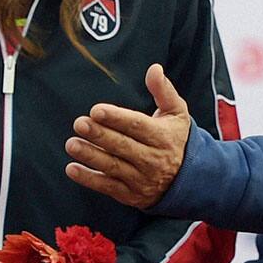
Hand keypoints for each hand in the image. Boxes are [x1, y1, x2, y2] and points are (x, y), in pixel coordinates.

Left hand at [65, 64, 190, 208]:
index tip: (97, 110)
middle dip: (100, 135)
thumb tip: (154, 68)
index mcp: (162, 136)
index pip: (137, 126)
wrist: (190, 180)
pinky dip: (89, 179)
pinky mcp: (131, 194)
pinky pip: (108, 187)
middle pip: (123, 146)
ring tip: (71, 144)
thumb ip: (163, 90)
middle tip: (79, 123)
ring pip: (113, 167)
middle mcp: (153, 159)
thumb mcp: (177, 113)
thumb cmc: (176, 138)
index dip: (117, 118)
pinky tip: (72, 169)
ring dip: (90, 156)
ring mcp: (141, 179)